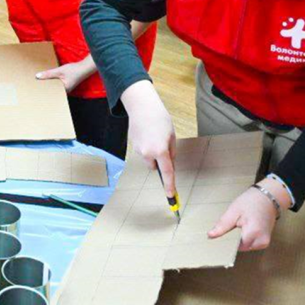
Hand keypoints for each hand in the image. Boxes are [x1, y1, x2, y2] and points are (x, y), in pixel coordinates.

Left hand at [36, 57, 96, 92]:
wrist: (84, 67)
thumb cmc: (74, 70)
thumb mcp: (59, 71)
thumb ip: (48, 74)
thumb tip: (37, 76)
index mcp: (63, 91)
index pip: (50, 93)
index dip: (42, 92)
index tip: (34, 91)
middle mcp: (64, 92)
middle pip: (51, 91)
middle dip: (44, 89)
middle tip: (34, 88)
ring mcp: (65, 89)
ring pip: (54, 88)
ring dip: (48, 85)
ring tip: (39, 83)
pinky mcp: (66, 85)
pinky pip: (57, 85)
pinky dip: (52, 82)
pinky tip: (48, 80)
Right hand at [120, 80, 177, 196]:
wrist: (142, 107)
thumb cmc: (160, 119)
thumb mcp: (172, 136)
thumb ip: (171, 153)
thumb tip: (168, 164)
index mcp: (160, 151)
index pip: (167, 173)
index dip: (169, 186)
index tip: (171, 197)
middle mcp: (148, 153)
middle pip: (155, 167)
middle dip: (159, 161)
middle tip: (164, 145)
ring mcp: (138, 150)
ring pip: (148, 159)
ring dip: (152, 153)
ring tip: (154, 135)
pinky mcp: (133, 145)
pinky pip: (142, 152)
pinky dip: (146, 146)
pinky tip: (147, 134)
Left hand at [208, 182, 283, 250]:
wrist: (267, 198)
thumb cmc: (250, 202)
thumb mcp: (234, 211)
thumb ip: (223, 225)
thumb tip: (210, 235)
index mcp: (253, 233)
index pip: (234, 246)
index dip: (225, 242)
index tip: (219, 236)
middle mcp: (261, 241)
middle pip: (240, 248)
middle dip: (232, 241)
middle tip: (229, 228)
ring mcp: (264, 243)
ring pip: (245, 247)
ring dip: (238, 240)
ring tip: (237, 226)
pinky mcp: (264, 242)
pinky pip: (250, 245)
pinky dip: (244, 239)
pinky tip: (242, 230)